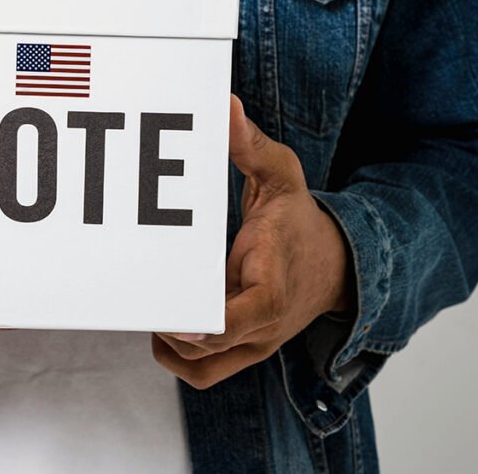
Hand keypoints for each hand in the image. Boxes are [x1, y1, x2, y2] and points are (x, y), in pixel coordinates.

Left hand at [152, 95, 351, 389]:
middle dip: (170, 330)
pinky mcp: (243, 349)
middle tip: (140, 297)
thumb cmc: (300, 221)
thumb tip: (226, 106)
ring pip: (202, 369)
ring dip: (170, 347)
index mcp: (273, 285)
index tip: (172, 316)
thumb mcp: (283, 175)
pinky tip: (162, 322)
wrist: (337, 264)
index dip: (204, 324)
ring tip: (149, 308)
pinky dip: (178, 356)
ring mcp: (254, 343)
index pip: (243, 317)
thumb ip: (251, 145)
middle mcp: (264, 324)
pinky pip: (204, 371)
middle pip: (210, 350)